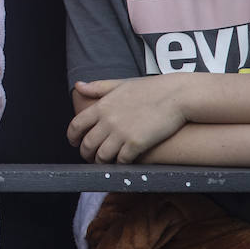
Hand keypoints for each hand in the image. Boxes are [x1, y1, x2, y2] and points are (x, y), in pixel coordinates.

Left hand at [68, 77, 188, 163]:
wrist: (177, 95)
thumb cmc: (151, 89)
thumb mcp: (120, 84)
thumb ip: (98, 87)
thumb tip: (78, 86)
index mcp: (102, 106)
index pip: (76, 125)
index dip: (72, 137)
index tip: (74, 142)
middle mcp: (108, 120)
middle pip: (87, 144)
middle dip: (86, 154)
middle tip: (89, 157)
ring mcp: (121, 133)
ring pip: (102, 156)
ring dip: (101, 162)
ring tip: (104, 163)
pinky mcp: (136, 144)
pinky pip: (121, 161)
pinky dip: (119, 164)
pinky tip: (122, 163)